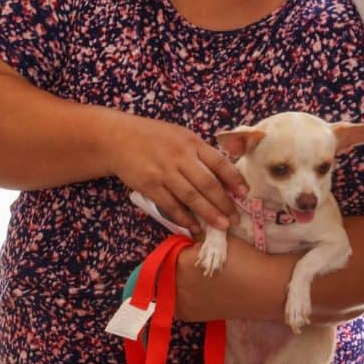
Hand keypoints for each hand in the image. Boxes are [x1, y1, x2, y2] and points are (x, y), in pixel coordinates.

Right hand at [102, 111, 246, 234]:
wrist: (119, 138)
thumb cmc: (155, 137)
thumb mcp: (181, 136)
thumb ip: (200, 153)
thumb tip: (223, 174)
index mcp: (192, 143)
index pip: (219, 162)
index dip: (234, 179)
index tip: (244, 193)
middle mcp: (180, 157)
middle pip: (207, 183)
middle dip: (224, 203)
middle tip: (235, 218)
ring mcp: (164, 173)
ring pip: (191, 197)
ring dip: (208, 213)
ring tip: (222, 226)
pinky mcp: (149, 186)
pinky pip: (170, 205)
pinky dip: (183, 217)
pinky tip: (194, 227)